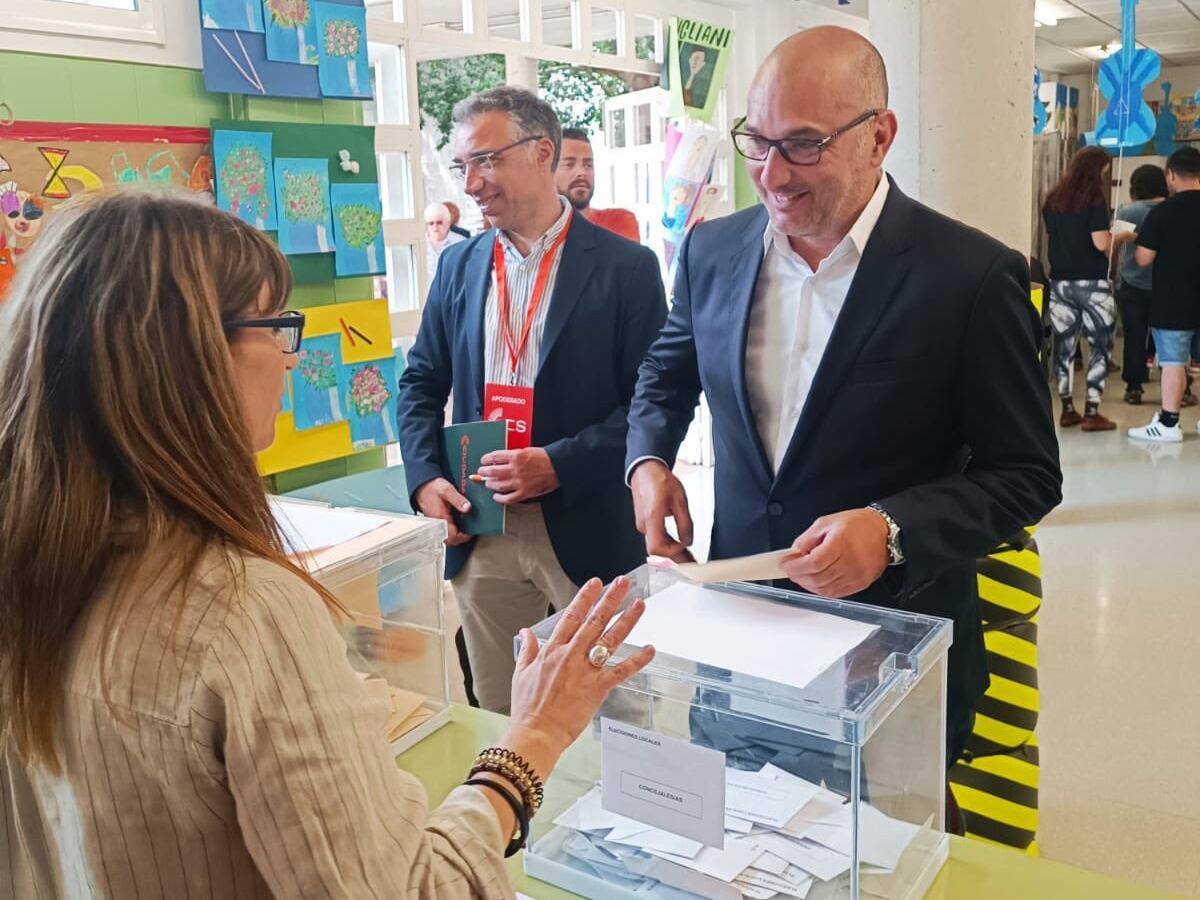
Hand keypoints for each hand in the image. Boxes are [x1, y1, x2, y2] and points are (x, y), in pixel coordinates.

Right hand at [413, 477, 471, 545]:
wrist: (422, 486)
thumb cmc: (433, 488)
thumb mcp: (447, 490)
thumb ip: (458, 499)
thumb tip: (467, 508)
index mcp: (440, 518)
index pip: (453, 536)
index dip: (464, 536)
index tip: (471, 532)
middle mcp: (437, 524)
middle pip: (450, 540)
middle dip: (461, 538)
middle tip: (470, 531)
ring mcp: (436, 525)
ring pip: (448, 538)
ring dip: (457, 535)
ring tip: (465, 528)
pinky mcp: (436, 523)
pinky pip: (445, 532)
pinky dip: (453, 531)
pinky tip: (458, 524)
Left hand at [478, 447, 558, 503]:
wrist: (559, 467)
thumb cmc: (545, 457)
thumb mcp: (527, 450)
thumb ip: (514, 455)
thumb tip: (501, 460)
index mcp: (516, 456)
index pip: (494, 457)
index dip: (486, 459)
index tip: (484, 460)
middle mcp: (515, 469)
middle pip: (492, 472)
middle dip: (484, 472)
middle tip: (481, 472)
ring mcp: (519, 482)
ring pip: (498, 485)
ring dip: (490, 484)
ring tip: (488, 483)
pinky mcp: (525, 493)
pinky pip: (508, 498)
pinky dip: (499, 498)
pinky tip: (496, 496)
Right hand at [502, 577, 655, 775]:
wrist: (535, 733)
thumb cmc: (527, 707)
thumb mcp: (520, 673)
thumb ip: (526, 649)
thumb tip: (525, 632)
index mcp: (552, 651)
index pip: (571, 617)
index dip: (585, 598)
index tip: (595, 583)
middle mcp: (570, 656)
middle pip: (594, 621)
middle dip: (610, 599)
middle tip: (624, 582)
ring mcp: (585, 671)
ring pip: (610, 640)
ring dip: (627, 620)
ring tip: (639, 604)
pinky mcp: (598, 689)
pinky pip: (621, 671)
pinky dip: (637, 660)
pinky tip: (650, 649)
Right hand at [630, 460, 693, 561]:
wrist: (646, 470)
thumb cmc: (660, 480)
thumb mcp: (680, 500)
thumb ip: (685, 523)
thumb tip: (687, 541)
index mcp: (652, 517)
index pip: (657, 547)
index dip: (672, 552)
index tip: (686, 547)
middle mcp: (644, 524)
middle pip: (657, 550)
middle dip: (675, 557)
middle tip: (692, 562)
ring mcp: (642, 524)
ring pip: (657, 545)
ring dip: (672, 550)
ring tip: (688, 554)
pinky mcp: (644, 522)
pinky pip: (656, 537)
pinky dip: (667, 543)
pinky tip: (678, 543)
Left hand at [781, 508, 889, 597]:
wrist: (884, 532)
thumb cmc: (858, 524)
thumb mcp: (827, 522)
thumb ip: (807, 538)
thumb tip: (793, 553)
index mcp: (840, 543)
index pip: (813, 563)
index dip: (795, 566)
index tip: (785, 564)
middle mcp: (850, 562)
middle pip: (817, 578)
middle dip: (798, 576)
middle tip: (791, 570)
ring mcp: (856, 575)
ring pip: (824, 589)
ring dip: (808, 585)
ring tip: (802, 575)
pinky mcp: (860, 584)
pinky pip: (836, 593)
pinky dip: (821, 590)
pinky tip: (815, 581)